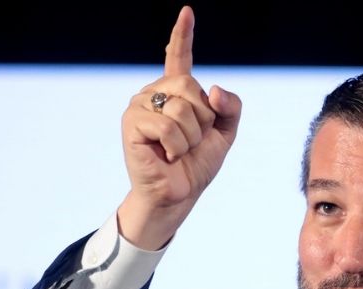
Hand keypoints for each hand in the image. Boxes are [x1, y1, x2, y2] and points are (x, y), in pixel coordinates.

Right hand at [117, 6, 242, 249]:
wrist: (178, 195)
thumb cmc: (196, 165)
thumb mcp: (225, 133)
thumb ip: (231, 106)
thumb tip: (213, 89)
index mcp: (177, 93)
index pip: (180, 58)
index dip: (184, 36)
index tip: (187, 12)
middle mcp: (155, 93)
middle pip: (191, 87)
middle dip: (202, 120)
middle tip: (190, 141)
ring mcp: (140, 106)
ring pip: (181, 107)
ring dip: (190, 137)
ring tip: (178, 151)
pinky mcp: (131, 122)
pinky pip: (167, 124)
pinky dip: (176, 146)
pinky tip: (167, 156)